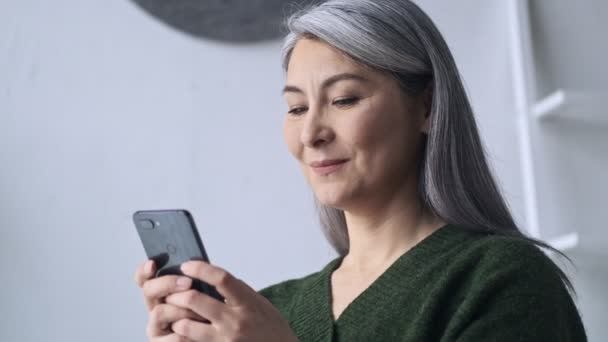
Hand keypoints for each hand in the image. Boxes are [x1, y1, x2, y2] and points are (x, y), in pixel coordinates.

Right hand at [134, 260, 207, 339]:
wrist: (211, 337)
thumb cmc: (209, 314)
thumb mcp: (204, 293)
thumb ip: (195, 282)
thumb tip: (195, 265)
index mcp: (163, 293)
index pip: (144, 278)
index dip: (144, 271)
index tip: (152, 264)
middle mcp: (155, 307)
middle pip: (148, 290)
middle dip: (167, 283)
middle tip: (188, 283)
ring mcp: (155, 326)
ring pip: (159, 311)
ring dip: (182, 310)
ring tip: (203, 314)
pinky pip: (174, 337)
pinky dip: (188, 334)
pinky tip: (199, 334)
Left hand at [163, 260, 298, 341]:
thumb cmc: (270, 327)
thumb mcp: (259, 303)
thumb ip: (237, 291)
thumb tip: (210, 277)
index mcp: (247, 303)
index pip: (221, 278)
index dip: (200, 269)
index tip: (187, 265)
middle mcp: (235, 321)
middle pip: (195, 300)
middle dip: (177, 293)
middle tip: (171, 291)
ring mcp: (225, 340)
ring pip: (186, 325)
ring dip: (176, 317)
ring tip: (174, 313)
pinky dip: (181, 336)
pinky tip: (180, 330)